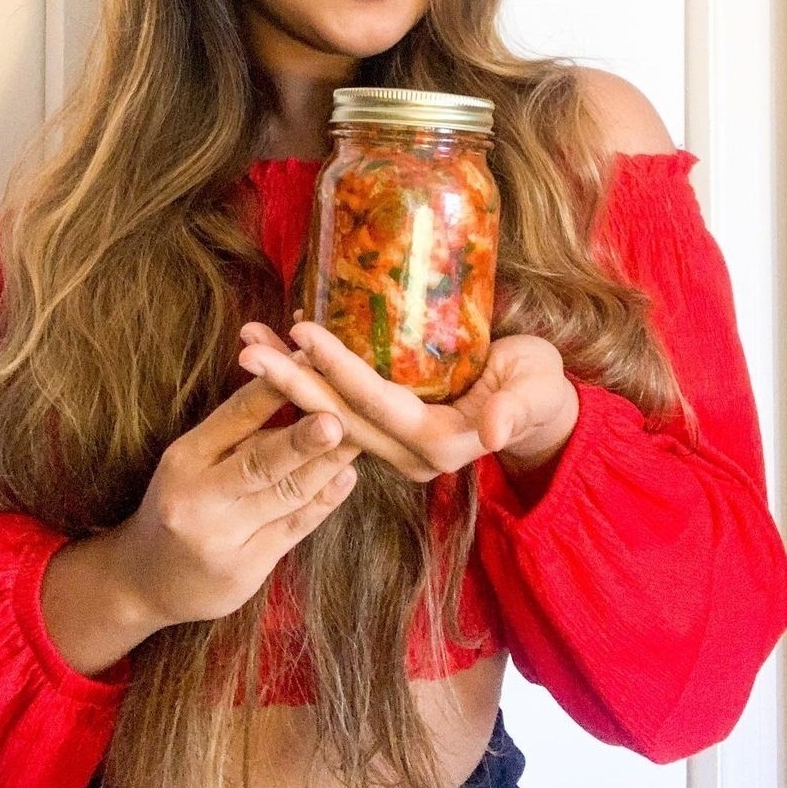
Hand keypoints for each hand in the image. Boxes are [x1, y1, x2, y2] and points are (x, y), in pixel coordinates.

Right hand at [115, 374, 358, 627]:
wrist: (143, 581)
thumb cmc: (179, 502)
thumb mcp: (192, 458)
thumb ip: (238, 427)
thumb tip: (292, 381)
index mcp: (185, 458)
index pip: (234, 417)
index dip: (274, 391)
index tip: (310, 367)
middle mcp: (199, 499)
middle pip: (259, 463)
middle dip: (301, 440)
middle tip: (337, 419)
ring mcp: (223, 539)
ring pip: (285, 496)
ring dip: (326, 466)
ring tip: (359, 439)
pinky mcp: (245, 570)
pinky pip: (293, 529)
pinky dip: (324, 501)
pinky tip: (347, 478)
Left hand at [238, 322, 578, 483]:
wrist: (539, 410)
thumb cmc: (539, 388)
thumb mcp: (537, 391)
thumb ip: (514, 409)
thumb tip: (492, 430)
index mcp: (439, 444)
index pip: (376, 403)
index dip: (339, 368)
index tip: (302, 333)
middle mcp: (406, 453)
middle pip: (336, 416)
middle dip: (290, 381)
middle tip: (247, 348)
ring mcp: (392, 445)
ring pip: (327, 415)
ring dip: (286, 380)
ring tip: (248, 344)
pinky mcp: (385, 431)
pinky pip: (337, 407)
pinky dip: (306, 379)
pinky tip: (279, 348)